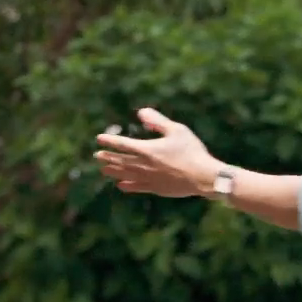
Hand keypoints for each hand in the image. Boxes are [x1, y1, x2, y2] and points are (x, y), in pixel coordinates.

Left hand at [94, 108, 223, 197]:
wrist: (203, 177)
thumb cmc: (192, 151)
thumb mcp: (177, 130)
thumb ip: (158, 121)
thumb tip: (141, 113)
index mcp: (147, 149)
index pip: (122, 144)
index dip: (110, 140)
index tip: (99, 138)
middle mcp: (144, 165)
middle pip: (121, 160)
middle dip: (108, 157)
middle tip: (97, 156)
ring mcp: (149, 179)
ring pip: (125, 175)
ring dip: (113, 171)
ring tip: (103, 170)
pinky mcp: (156, 189)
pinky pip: (137, 187)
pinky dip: (127, 186)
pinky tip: (121, 185)